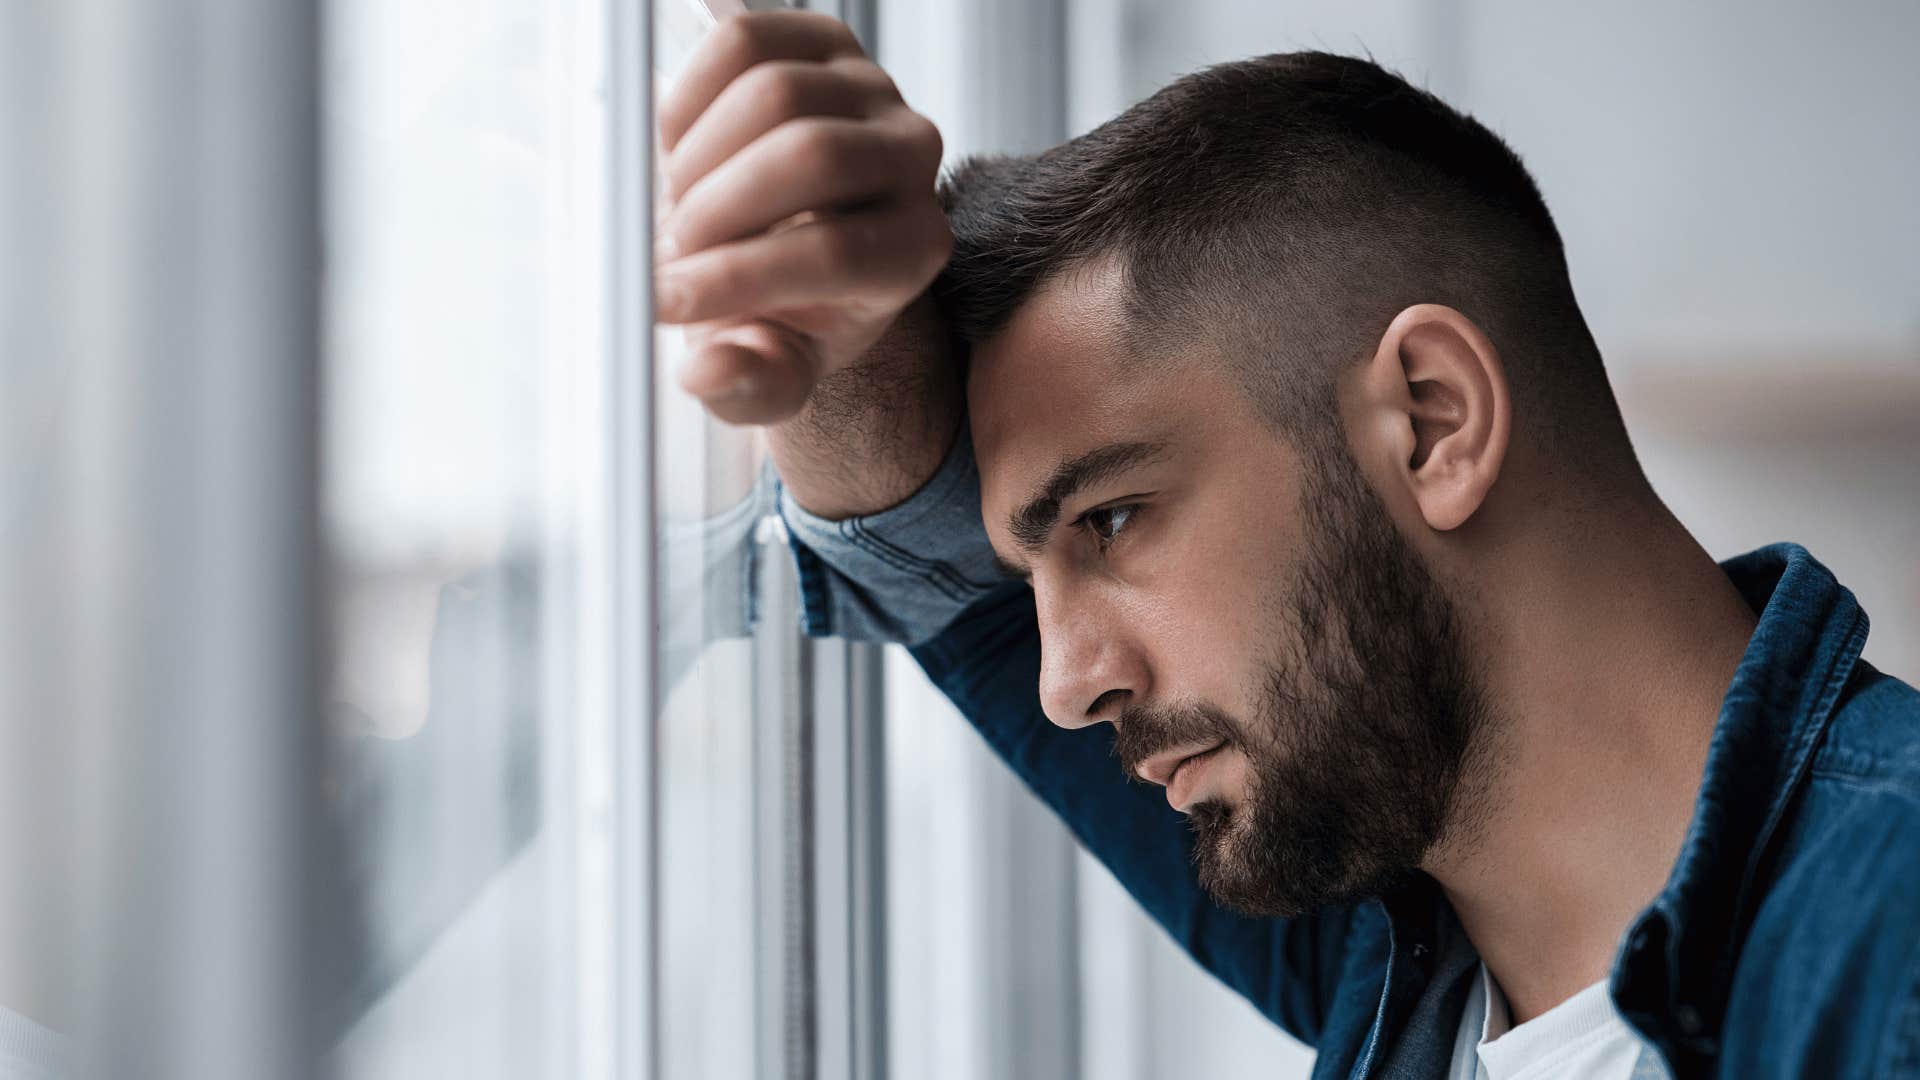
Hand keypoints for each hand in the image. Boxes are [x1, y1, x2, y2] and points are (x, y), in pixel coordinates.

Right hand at [656, 10, 950, 425]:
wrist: (786, 241)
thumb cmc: (784, 310)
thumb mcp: (772, 371)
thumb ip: (750, 387)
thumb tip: (713, 370)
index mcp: (915, 248)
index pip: (835, 253)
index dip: (736, 278)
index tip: (660, 302)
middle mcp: (914, 158)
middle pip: (809, 155)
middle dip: (713, 210)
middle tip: (664, 253)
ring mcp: (874, 90)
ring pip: (772, 93)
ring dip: (695, 160)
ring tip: (676, 211)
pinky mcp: (824, 42)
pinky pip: (743, 40)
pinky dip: (690, 97)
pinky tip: (680, 152)